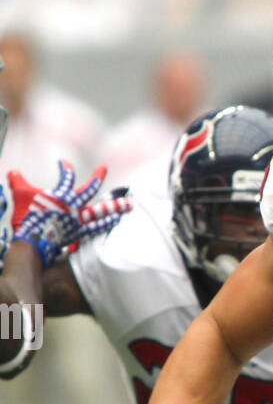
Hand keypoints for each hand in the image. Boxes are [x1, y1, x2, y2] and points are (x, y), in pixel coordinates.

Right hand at [8, 162, 130, 266]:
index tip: (63, 163)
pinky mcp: (80, 233)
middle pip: (89, 188)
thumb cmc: (28, 217)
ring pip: (101, 211)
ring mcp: (79, 220)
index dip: (65, 168)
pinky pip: (97, 228)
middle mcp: (74, 205)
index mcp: (62, 194)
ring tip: (129, 204)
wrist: (34, 240)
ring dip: (115, 207)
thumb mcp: (20, 195)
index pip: (66, 176)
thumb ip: (17, 181)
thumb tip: (12, 171)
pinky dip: (106, 224)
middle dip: (97, 177)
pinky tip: (116, 222)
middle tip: (104, 167)